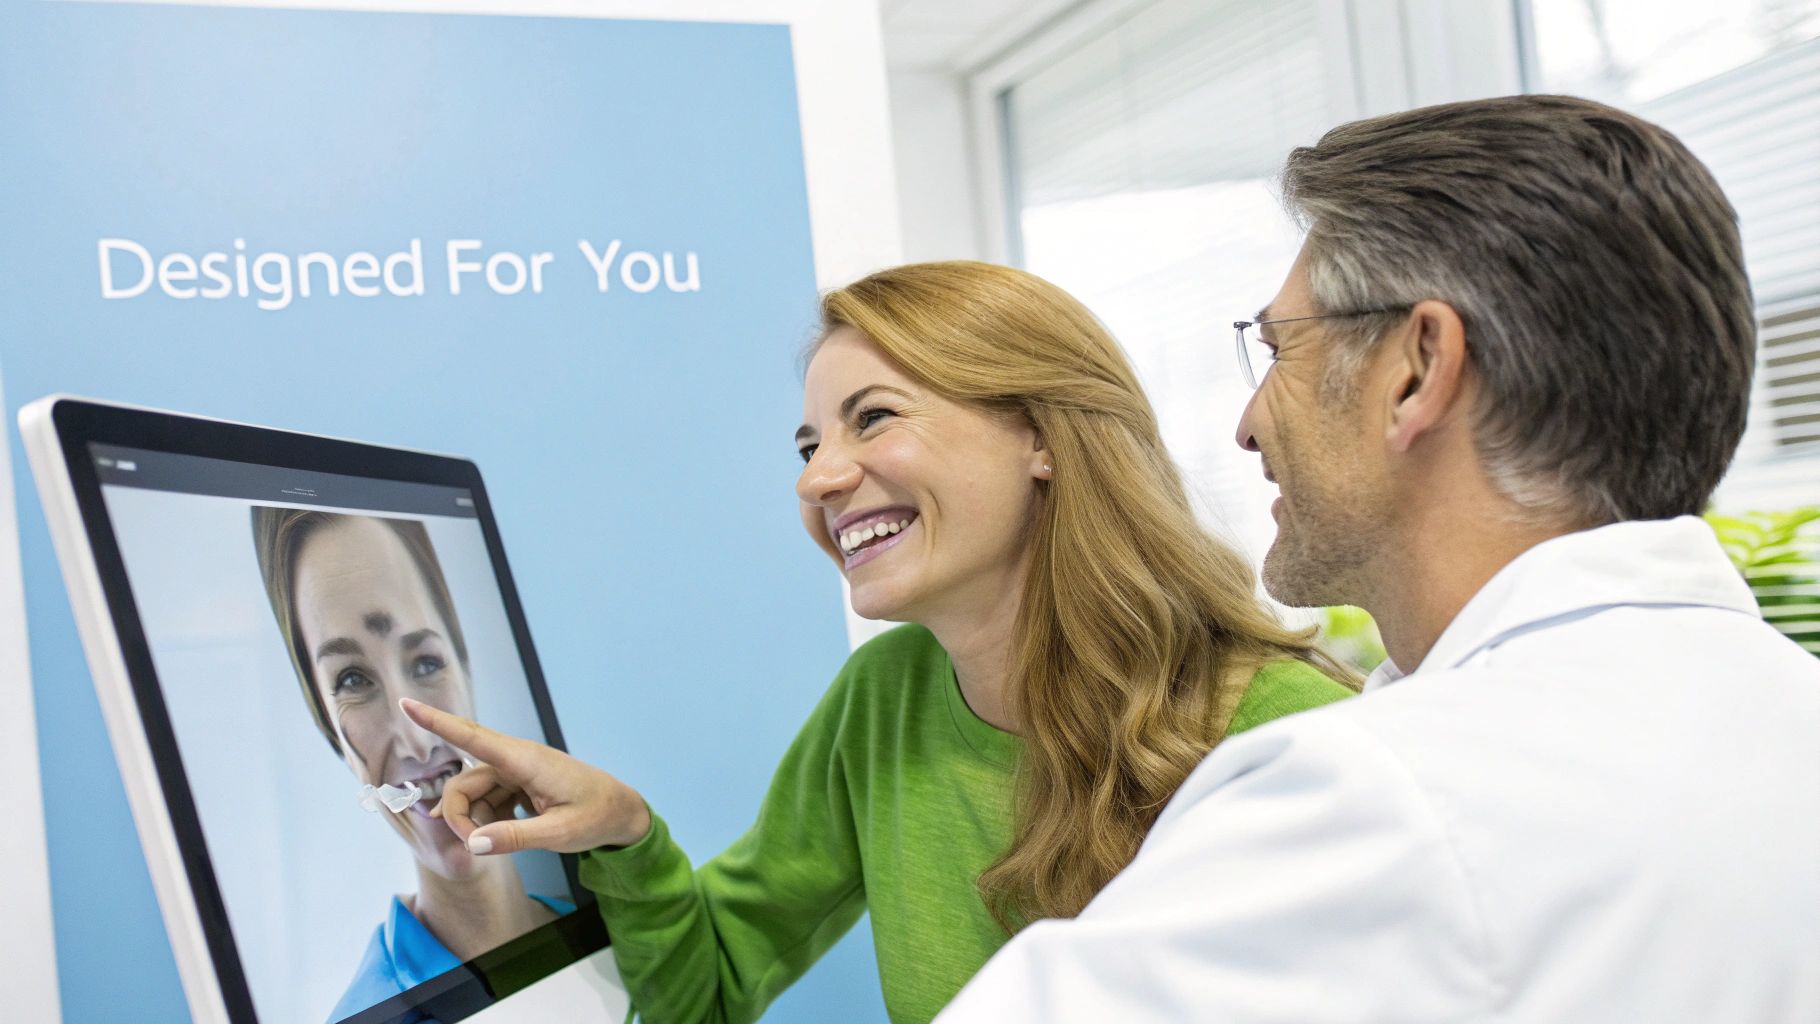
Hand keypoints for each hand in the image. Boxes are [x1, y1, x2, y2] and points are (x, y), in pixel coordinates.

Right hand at [399, 698, 650, 855]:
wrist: (621, 811)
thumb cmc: (596, 816)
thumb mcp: (560, 835)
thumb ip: (516, 838)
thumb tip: (472, 844)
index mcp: (526, 760)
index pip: (473, 737)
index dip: (437, 722)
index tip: (406, 704)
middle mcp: (516, 759)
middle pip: (463, 782)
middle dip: (457, 814)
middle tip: (474, 846)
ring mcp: (516, 770)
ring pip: (473, 794)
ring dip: (474, 821)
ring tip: (497, 843)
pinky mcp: (518, 782)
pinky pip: (486, 799)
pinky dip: (485, 819)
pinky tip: (498, 834)